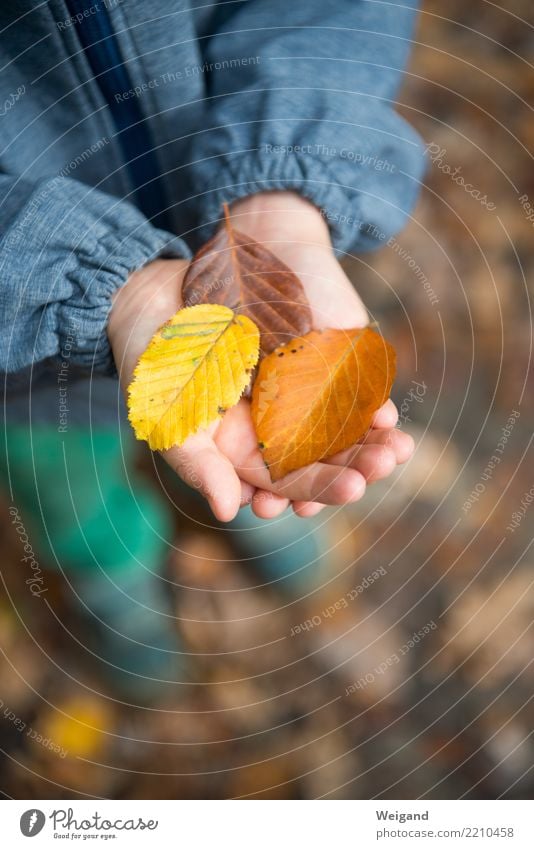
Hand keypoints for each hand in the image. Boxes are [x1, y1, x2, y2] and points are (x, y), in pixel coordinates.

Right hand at [108, 193, 412, 522]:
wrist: (161, 293)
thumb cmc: (156, 362)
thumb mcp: (169, 414)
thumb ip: (199, 464)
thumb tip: (229, 511)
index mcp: (244, 452)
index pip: (288, 482)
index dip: (318, 488)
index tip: (351, 489)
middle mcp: (275, 428)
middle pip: (324, 457)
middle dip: (356, 465)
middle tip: (385, 465)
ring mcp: (295, 392)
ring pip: (341, 426)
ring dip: (371, 439)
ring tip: (400, 448)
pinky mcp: (310, 356)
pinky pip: (346, 381)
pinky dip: (367, 397)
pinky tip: (386, 411)